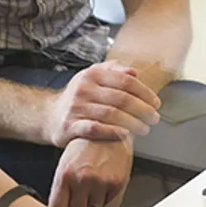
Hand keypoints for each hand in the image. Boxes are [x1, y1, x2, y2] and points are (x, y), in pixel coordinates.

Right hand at [44, 61, 160, 146]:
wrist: (49, 116)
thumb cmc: (79, 97)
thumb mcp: (92, 77)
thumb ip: (113, 71)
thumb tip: (134, 72)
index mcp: (92, 74)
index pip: (124, 81)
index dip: (144, 92)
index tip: (156, 103)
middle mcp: (83, 88)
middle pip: (120, 98)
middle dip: (142, 109)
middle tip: (154, 119)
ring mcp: (76, 107)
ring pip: (110, 114)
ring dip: (132, 123)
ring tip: (145, 129)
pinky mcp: (70, 126)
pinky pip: (93, 129)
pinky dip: (111, 132)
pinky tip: (124, 135)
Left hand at [50, 137, 133, 206]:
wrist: (108, 126)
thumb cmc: (86, 144)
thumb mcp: (67, 162)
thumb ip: (63, 187)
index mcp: (65, 174)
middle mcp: (81, 180)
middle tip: (80, 204)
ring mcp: (100, 182)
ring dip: (94, 204)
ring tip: (95, 186)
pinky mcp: (117, 183)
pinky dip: (108, 202)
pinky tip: (106, 186)